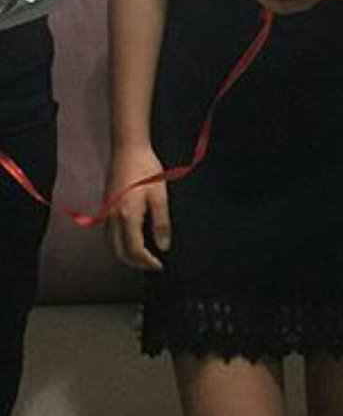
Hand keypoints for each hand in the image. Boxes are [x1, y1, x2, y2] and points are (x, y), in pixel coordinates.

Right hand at [105, 146, 170, 270]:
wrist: (127, 149)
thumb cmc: (146, 169)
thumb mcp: (160, 196)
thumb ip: (161, 223)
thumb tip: (163, 246)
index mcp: (127, 217)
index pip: (135, 250)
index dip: (147, 262)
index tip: (159, 265)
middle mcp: (113, 218)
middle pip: (119, 252)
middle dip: (135, 263)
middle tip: (151, 265)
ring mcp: (106, 213)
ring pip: (111, 245)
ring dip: (125, 255)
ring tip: (141, 257)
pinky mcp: (105, 207)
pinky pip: (108, 234)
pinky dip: (117, 245)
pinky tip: (129, 241)